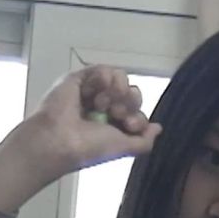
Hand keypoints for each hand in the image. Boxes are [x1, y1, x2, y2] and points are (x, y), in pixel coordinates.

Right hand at [25, 65, 161, 179]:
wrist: (61, 140)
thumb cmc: (90, 147)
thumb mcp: (125, 148)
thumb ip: (145, 141)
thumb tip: (158, 128)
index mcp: (113, 124)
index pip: (136, 111)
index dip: (137, 116)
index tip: (128, 124)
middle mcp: (104, 107)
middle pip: (131, 93)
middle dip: (129, 103)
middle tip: (116, 114)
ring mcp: (92, 92)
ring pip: (120, 79)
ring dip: (117, 91)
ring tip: (102, 104)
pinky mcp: (79, 79)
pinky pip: (103, 69)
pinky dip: (105, 78)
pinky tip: (96, 93)